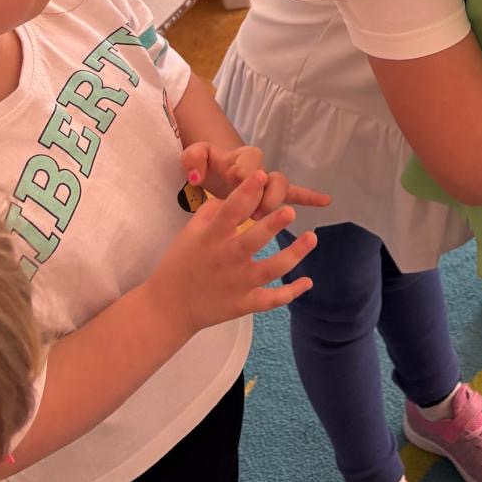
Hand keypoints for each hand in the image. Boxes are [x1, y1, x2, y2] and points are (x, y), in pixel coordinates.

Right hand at [148, 171, 317, 337]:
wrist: (169, 306)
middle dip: (272, 225)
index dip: (246, 192)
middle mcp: (226, 259)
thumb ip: (214, 210)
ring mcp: (237, 284)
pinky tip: (308, 281)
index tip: (261, 175)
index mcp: (211, 237)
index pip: (230, 211)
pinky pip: (271, 300)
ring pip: (269, 269)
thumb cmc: (181, 262)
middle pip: (253, 240)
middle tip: (291, 211)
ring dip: (293, 254)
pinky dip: (290, 293)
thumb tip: (240, 194)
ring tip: (311, 238)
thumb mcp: (191, 231)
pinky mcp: (244, 304)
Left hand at [181, 142, 330, 217]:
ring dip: (277, 202)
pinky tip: (326, 200)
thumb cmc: (207, 165)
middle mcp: (260, 168)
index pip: (249, 160)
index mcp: (241, 157)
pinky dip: (310, 196)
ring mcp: (267, 183)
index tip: (234, 180)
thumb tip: (196, 176)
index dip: (244, 170)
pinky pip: (295, 194)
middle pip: (272, 176)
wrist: (214, 167)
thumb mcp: (194, 157)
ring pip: (283, 188)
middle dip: (266, 193)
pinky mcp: (271, 195)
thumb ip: (193, 159)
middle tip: (254, 211)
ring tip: (267, 215)